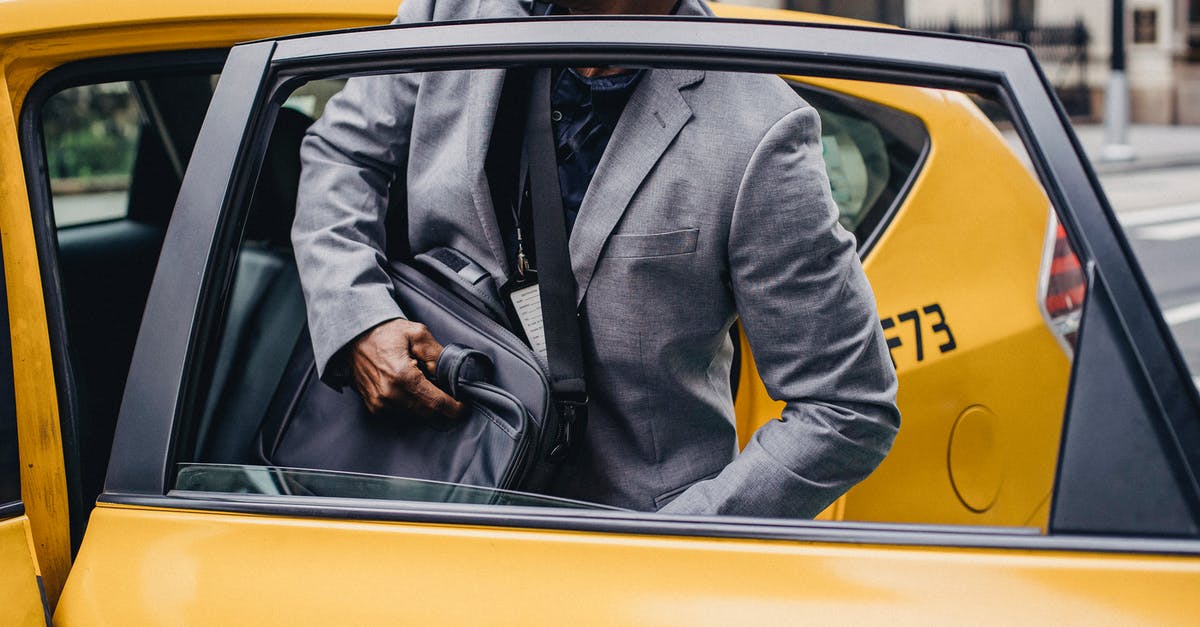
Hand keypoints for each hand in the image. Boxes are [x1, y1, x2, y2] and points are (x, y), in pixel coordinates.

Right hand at [349, 319, 465, 419]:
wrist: (354, 335)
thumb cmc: (384, 332)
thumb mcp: (417, 334)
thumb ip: (437, 354)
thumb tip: (451, 374)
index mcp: (402, 376)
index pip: (435, 402)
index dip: (453, 407)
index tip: (463, 407)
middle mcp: (389, 393)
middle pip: (427, 411)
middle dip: (439, 403)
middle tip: (443, 388)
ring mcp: (379, 402)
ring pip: (414, 413)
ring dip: (423, 403)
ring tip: (420, 381)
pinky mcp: (373, 405)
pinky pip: (399, 412)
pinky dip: (408, 403)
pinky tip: (406, 387)